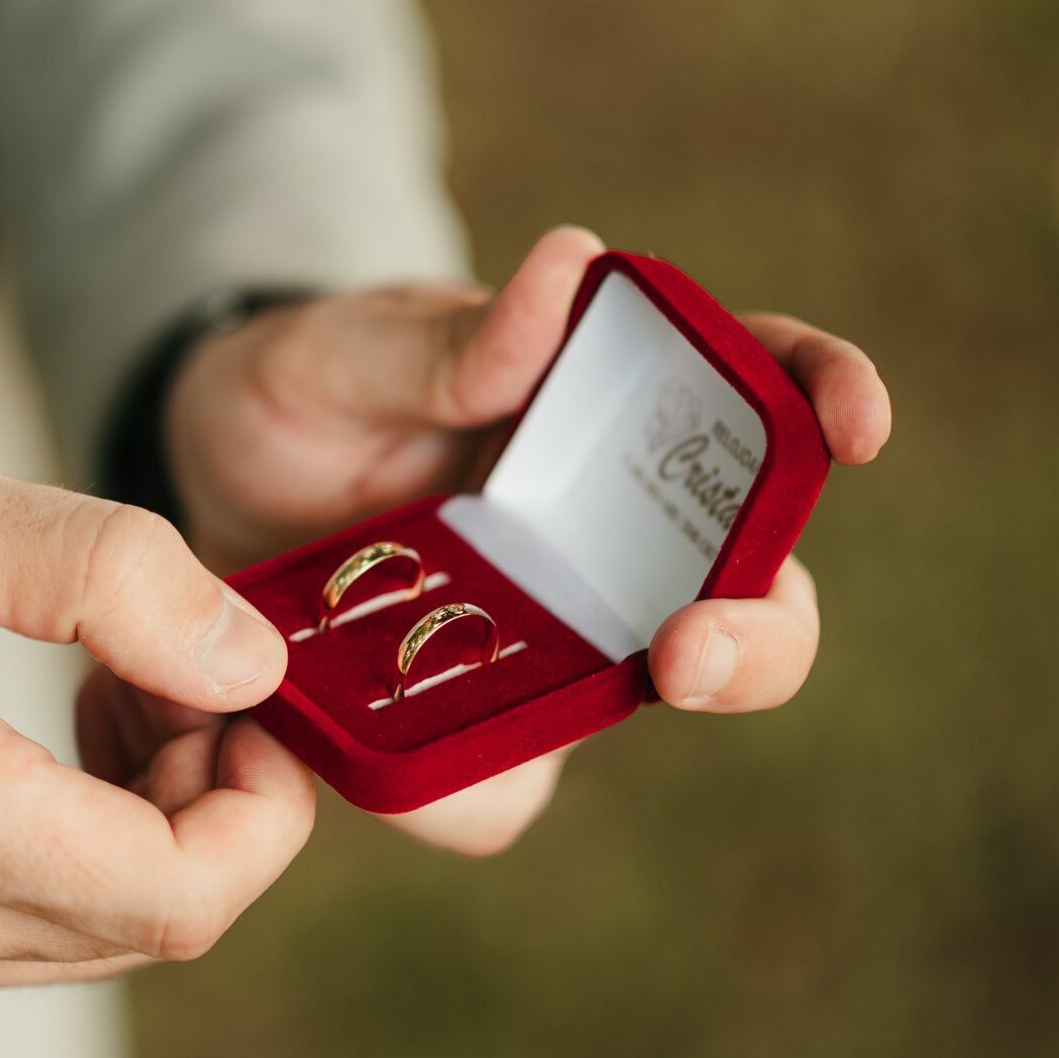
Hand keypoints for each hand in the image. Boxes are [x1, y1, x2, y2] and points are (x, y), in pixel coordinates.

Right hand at [0, 435, 312, 996]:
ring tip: (117, 681)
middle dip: (213, 796)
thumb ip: (113, 579)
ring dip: (152, 816)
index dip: (262, 808)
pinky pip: (32, 922)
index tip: (255, 701)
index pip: (176, 897)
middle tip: (181, 665)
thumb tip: (246, 660)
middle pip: (154, 921)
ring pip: (99, 928)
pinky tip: (60, 734)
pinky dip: (85, 839)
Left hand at [122, 227, 890, 854]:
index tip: (850, 426)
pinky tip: (401, 770)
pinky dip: (463, 790)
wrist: (208, 489)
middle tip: (690, 650)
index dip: (823, 398)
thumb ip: (449, 341)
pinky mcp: (481, 719)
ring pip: (643, 703)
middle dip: (758, 633)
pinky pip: (501, 784)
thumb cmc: (302, 392)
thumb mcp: (347, 354)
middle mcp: (611, 530)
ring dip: (609, 729)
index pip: (759, 392)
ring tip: (513, 718)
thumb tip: (568, 267)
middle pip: (752, 593)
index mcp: (609, 408)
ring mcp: (554, 632)